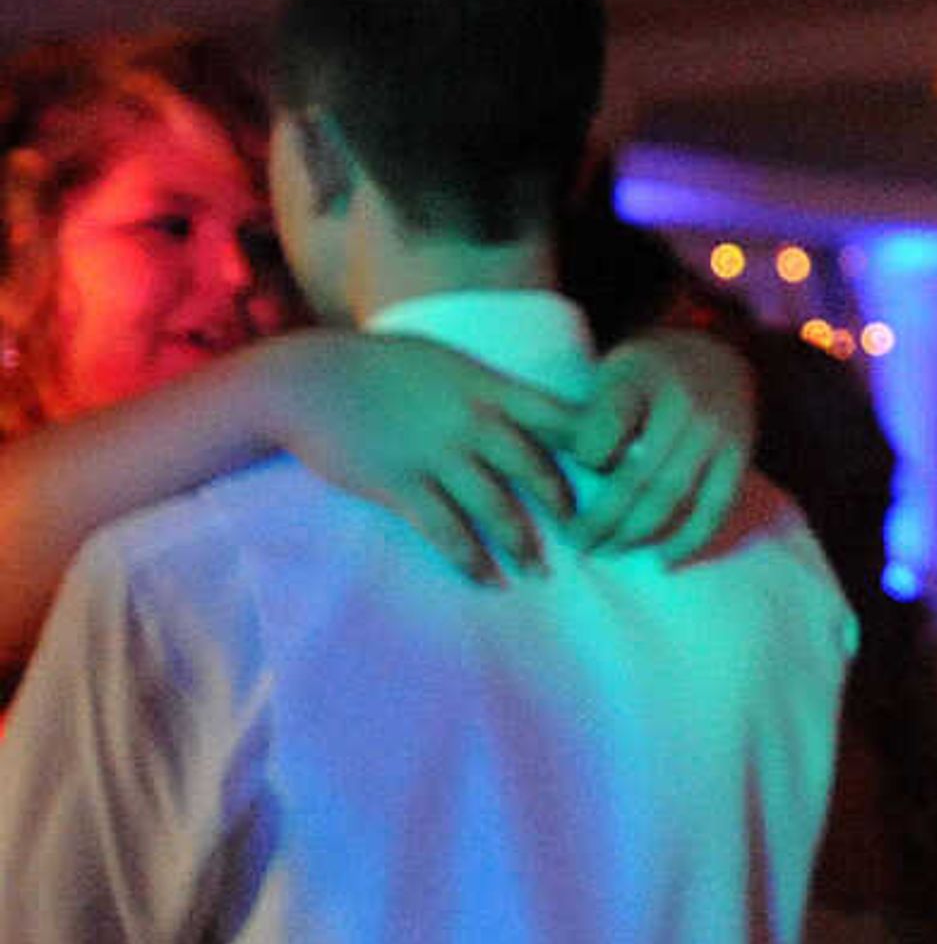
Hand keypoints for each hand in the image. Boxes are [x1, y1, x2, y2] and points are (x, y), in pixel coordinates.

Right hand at [273, 329, 574, 581]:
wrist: (307, 379)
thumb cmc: (379, 368)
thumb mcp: (445, 363)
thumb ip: (489, 390)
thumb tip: (534, 411)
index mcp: (486, 388)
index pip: (559, 417)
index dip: (596, 447)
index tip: (622, 474)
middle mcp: (470, 420)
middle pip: (536, 469)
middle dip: (566, 508)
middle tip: (589, 536)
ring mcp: (435, 454)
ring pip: (496, 508)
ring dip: (522, 545)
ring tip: (539, 572)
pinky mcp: (400, 484)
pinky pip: (446, 531)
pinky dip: (471, 560)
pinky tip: (487, 580)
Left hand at [559, 328, 753, 559]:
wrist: (716, 349)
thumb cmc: (648, 371)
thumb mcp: (609, 371)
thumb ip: (585, 414)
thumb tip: (551, 460)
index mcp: (639, 379)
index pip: (602, 432)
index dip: (585, 461)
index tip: (572, 475)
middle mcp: (682, 404)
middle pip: (635, 476)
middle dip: (602, 518)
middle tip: (577, 542)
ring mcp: (715, 431)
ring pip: (671, 496)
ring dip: (636, 533)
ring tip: (609, 550)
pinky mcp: (739, 453)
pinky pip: (715, 506)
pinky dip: (689, 539)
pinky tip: (664, 560)